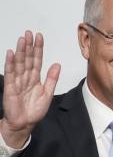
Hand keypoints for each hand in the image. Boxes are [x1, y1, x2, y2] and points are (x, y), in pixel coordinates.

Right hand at [1, 32, 59, 148]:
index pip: (37, 60)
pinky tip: (11, 53)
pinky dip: (10, 63)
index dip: (38, 49)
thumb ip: (52, 79)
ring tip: (22, 40)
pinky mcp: (10, 87)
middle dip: (28, 46)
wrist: (25, 123)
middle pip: (27, 59)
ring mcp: (17, 81)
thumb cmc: (34, 110)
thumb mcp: (48, 93)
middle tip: (29, 33)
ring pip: (19, 63)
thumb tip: (57, 64)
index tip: (39, 37)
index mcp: (35, 78)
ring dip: (20, 51)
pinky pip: (11, 73)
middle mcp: (26, 77)